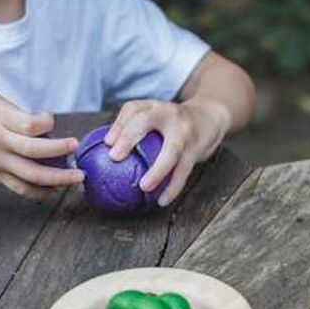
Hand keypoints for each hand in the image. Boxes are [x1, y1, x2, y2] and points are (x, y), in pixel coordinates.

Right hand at [0, 94, 85, 200]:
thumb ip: (17, 112)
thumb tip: (44, 126)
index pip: (29, 124)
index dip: (46, 122)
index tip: (50, 119)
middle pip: (33, 150)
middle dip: (59, 150)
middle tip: (75, 148)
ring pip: (30, 174)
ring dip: (57, 178)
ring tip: (76, 177)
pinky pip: (19, 187)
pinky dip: (39, 191)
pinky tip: (54, 190)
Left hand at [103, 98, 230, 207]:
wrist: (209, 117)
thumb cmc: (170, 123)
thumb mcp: (154, 117)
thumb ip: (131, 130)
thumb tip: (100, 155)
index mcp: (153, 107)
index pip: (132, 109)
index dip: (118, 124)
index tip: (106, 143)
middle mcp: (168, 114)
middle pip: (145, 121)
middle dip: (129, 137)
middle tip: (114, 157)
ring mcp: (184, 131)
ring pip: (171, 151)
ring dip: (157, 170)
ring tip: (144, 187)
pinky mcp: (196, 149)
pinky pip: (183, 171)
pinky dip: (173, 187)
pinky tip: (162, 200)